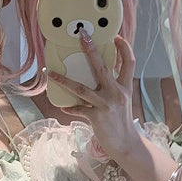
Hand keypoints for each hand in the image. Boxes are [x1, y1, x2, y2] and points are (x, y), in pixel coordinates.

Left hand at [48, 33, 140, 158]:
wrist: (126, 145)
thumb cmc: (121, 122)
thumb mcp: (122, 101)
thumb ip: (113, 87)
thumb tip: (98, 76)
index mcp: (125, 87)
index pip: (129, 63)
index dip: (124, 48)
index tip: (116, 36)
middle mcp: (117, 93)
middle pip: (102, 67)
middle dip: (91, 50)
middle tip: (82, 35)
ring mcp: (106, 104)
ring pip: (81, 88)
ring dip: (64, 80)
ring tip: (52, 74)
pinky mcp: (96, 117)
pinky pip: (78, 109)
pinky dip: (70, 107)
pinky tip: (62, 105)